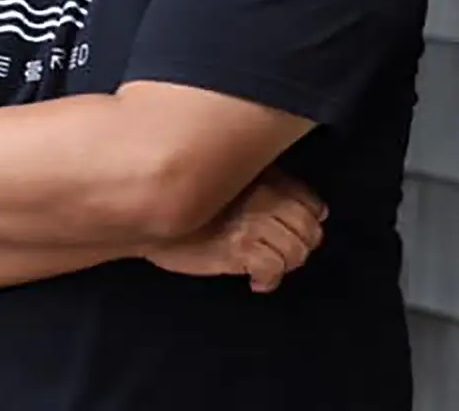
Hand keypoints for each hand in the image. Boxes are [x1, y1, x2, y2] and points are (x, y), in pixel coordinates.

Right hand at [144, 168, 326, 292]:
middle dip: (301, 245)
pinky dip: (269, 279)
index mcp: (265, 178)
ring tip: (269, 265)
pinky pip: (272, 269)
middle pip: (308, 230)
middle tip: (282, 251)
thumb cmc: (185, 196)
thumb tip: (287, 198)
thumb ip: (254, 183)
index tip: (295, 227)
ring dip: (286, 263)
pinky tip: (258, 281)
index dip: (309, 219)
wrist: (148, 212)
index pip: (311, 204)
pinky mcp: (239, 251)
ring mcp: (253, 226)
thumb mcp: (224, 177)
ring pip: (295, 252)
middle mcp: (265, 199)